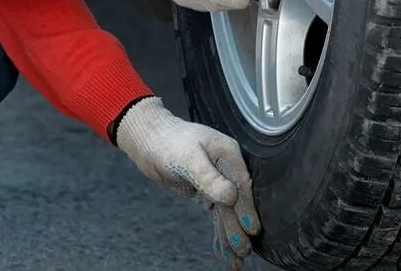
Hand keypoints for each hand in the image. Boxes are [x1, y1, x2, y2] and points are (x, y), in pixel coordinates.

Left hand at [115, 97, 258, 268]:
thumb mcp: (187, 157)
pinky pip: (217, 215)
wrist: (149, 141)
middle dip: (239, 228)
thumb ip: (209, 177)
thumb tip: (231, 196)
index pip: (241, 184)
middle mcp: (227, 168)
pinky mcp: (208, 192)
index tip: (251, 229)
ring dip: (231, 236)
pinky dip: (219, 232)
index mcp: (228, 153)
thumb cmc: (168, 141)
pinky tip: (223, 251)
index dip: (246, 208)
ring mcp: (218, 181)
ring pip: (227, 212)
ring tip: (236, 260)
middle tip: (242, 251)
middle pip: (236, 202)